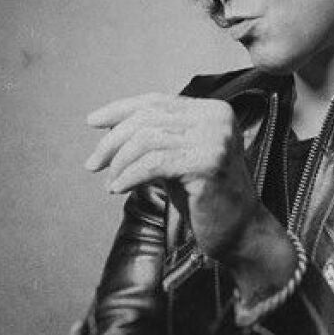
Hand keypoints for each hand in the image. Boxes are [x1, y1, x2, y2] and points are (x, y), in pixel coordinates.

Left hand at [83, 93, 291, 278]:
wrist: (240, 233)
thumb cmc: (206, 198)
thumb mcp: (176, 158)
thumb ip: (152, 138)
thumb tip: (108, 124)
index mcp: (213, 110)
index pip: (157, 101)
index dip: (120, 109)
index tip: (93, 122)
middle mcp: (217, 118)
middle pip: (149, 118)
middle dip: (113, 140)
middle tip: (93, 163)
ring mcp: (215, 140)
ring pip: (147, 139)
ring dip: (120, 162)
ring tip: (110, 181)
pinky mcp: (208, 164)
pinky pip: (154, 164)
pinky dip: (130, 176)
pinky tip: (118, 188)